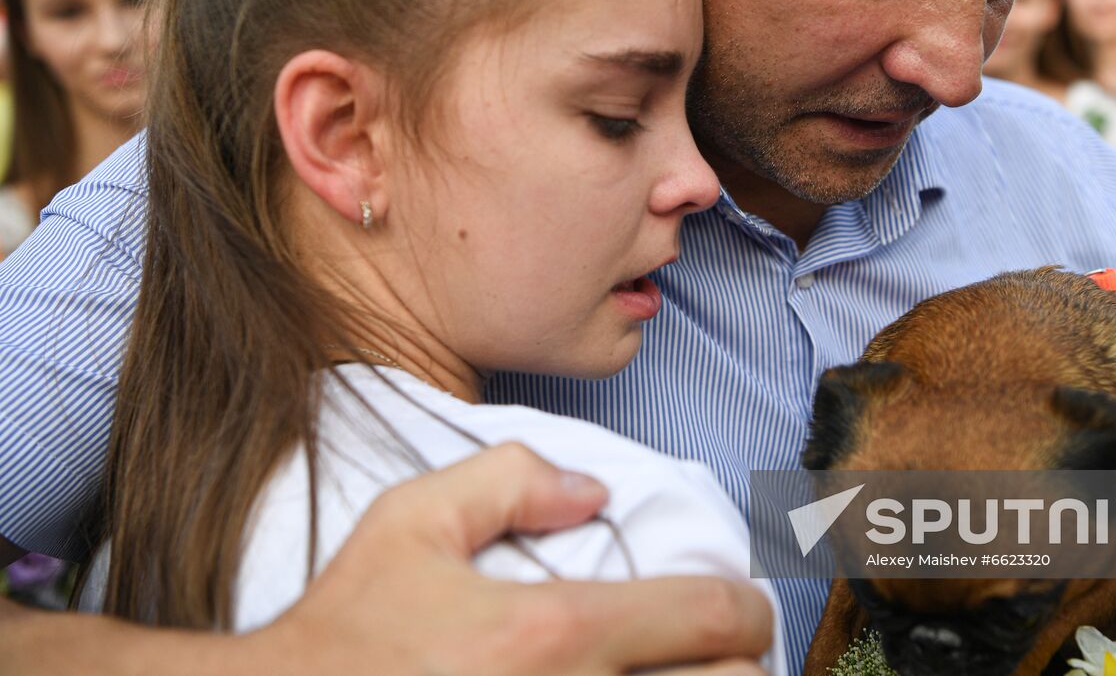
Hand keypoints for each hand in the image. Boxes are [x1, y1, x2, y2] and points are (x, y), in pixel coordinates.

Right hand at [1, 444, 772, 675]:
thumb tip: (592, 489)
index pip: (710, 617)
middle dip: (742, 664)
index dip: (749, 607)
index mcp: (556, 633)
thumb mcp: (410, 520)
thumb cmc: (347, 633)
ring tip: (686, 674)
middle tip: (723, 651)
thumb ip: (508, 479)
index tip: (744, 606)